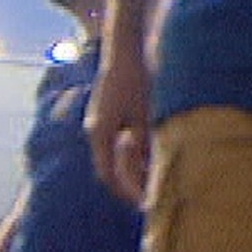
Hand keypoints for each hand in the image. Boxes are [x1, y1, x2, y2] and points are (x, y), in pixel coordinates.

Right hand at [85, 45, 153, 203]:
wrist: (126, 48)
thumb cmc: (136, 79)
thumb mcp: (146, 115)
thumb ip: (146, 144)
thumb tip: (153, 172)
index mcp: (100, 133)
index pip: (108, 174)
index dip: (126, 191)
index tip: (145, 203)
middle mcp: (96, 130)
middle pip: (109, 167)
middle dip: (130, 183)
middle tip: (152, 197)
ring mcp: (101, 121)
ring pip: (115, 155)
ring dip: (133, 167)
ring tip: (156, 179)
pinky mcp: (109, 113)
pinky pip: (119, 141)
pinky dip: (134, 152)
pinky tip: (153, 153)